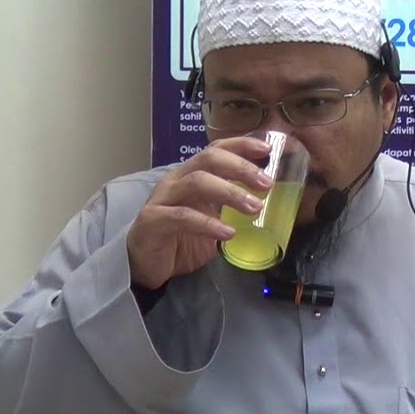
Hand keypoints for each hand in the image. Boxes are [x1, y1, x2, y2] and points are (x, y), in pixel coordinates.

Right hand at [126, 137, 273, 289]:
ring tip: (254, 208)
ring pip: (197, 182)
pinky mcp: (152, 221)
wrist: (146, 267)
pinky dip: (208, 223)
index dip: (241, 145)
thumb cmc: (180, 240)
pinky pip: (182, 216)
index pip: (216, 150)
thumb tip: (267, 202)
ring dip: (230, 192)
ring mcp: (162, 199)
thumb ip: (232, 207)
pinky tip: (228, 234)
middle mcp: (176, 181)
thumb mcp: (212, 218)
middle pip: (208, 159)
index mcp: (191, 176)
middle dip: (241, 168)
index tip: (268, 149)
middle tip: (266, 184)